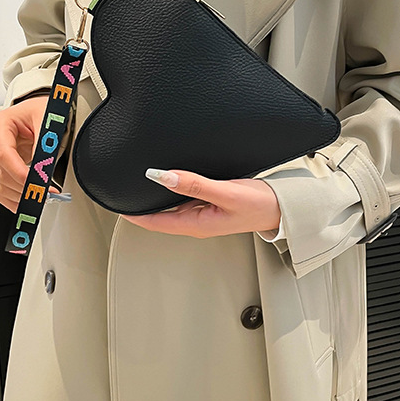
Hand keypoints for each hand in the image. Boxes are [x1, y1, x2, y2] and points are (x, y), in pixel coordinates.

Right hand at [0, 95, 60, 212]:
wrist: (41, 111)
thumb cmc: (42, 110)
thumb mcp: (47, 120)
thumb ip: (44, 144)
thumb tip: (42, 168)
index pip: (4, 154)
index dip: (19, 172)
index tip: (36, 183)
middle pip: (2, 172)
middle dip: (24, 186)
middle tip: (45, 193)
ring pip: (1, 184)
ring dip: (20, 195)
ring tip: (41, 196)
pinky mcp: (1, 167)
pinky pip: (1, 190)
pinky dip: (14, 199)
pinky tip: (26, 202)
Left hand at [120, 168, 281, 238]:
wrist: (283, 208)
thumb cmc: (260, 205)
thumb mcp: (225, 192)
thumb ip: (194, 184)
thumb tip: (163, 176)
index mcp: (196, 224)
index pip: (154, 222)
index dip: (132, 213)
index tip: (116, 202)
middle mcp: (196, 221)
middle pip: (159, 215)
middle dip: (140, 204)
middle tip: (122, 189)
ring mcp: (203, 213)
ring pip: (171, 205)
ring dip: (156, 195)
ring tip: (139, 182)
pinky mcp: (210, 204)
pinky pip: (184, 198)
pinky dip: (173, 189)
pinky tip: (170, 177)